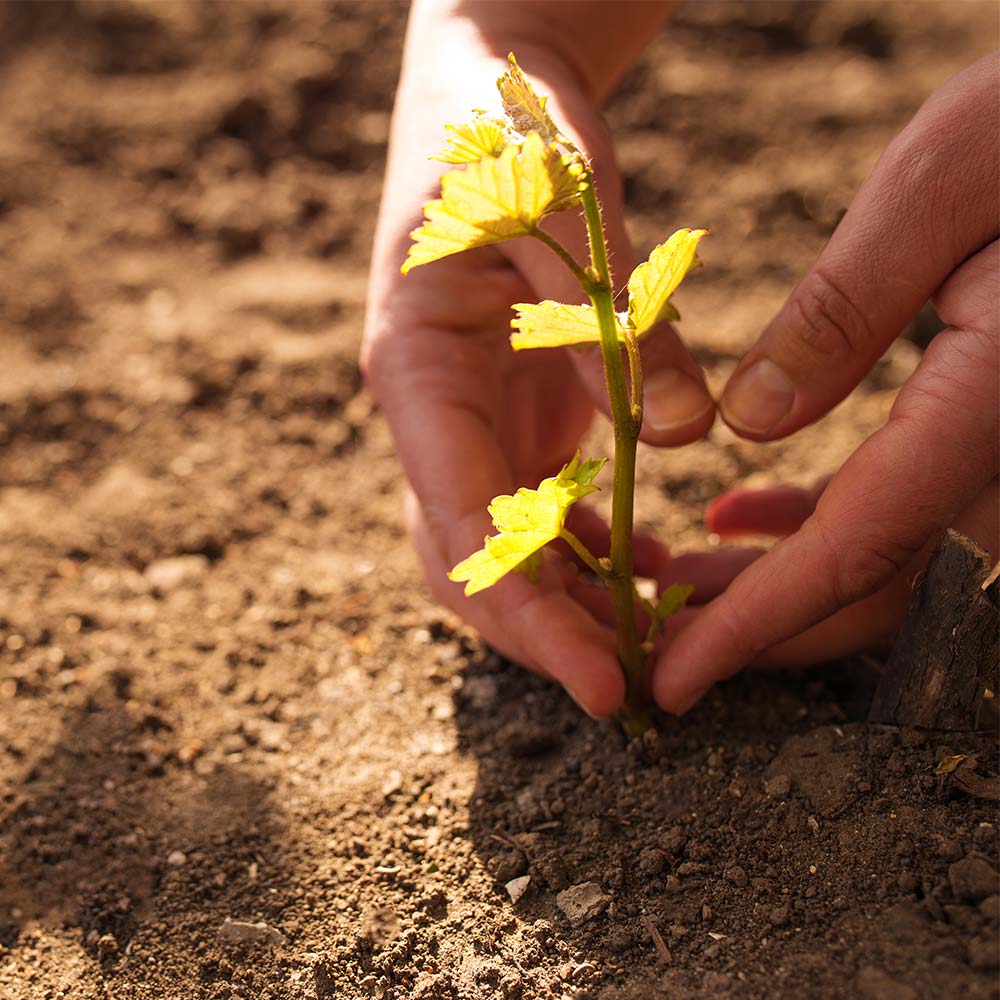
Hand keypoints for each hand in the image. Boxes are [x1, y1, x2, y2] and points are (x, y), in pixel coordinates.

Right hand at [362, 2, 712, 716]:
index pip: (462, 529)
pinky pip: (536, 509)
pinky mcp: (509, 413)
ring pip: (503, 549)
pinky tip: (648, 566)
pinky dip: (587, 552)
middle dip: (544, 632)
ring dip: (569, 602)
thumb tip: (680, 439)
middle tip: (634, 685)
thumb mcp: (562, 211)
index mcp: (415, 375)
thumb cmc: (504, 134)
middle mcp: (431, 416)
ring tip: (649, 635)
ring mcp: (467, 420)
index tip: (602, 684)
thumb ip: (614, 323)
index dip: (527, 615)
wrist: (486, 93)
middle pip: (470, 562)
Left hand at [653, 53, 998, 712]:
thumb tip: (748, 425)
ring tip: (677, 574)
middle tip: (655, 633)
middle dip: (758, 624)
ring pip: (884, 559)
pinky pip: (902, 507)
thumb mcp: (943, 186)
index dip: (757, 625)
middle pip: (875, 586)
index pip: (861, 548)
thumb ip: (846, 309)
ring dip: (775, 580)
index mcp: (998, 401)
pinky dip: (813, 523)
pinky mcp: (988, 426)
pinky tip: (740, 515)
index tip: (676, 678)